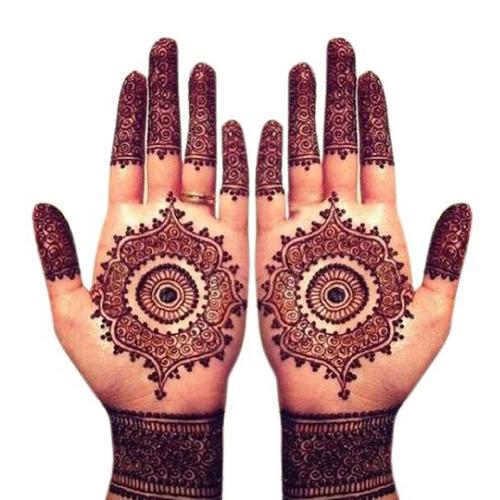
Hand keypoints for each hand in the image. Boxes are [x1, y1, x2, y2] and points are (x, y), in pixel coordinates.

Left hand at [34, 38, 247, 499]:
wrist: (167, 402)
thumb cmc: (119, 368)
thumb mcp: (73, 316)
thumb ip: (59, 259)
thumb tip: (38, 205)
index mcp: (123, 233)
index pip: (126, 158)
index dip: (130, 117)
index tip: (136, 75)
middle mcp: (164, 225)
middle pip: (166, 149)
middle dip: (169, 100)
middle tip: (172, 53)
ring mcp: (201, 236)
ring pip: (205, 165)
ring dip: (206, 119)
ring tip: (207, 76)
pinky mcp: (233, 254)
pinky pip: (241, 200)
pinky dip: (244, 166)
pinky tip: (245, 130)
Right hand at [256, 38, 470, 498]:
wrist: (336, 403)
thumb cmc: (384, 369)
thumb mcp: (430, 317)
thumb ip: (444, 260)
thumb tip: (463, 206)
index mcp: (379, 233)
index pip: (377, 158)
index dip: (373, 117)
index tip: (367, 75)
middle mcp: (339, 225)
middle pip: (336, 147)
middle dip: (333, 99)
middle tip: (331, 53)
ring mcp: (302, 236)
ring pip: (298, 164)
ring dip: (296, 119)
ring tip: (296, 75)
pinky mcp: (269, 254)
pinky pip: (261, 200)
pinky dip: (259, 165)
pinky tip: (256, 129)